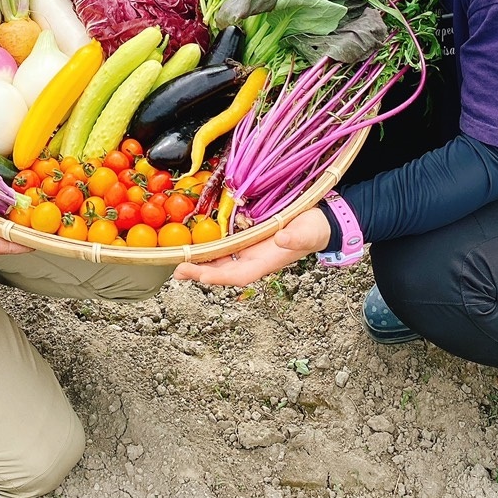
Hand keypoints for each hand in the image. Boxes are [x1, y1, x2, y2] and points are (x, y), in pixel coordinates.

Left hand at [173, 206, 331, 285]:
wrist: (319, 221)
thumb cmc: (314, 229)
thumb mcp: (308, 231)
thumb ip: (296, 237)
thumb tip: (281, 239)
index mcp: (266, 261)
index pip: (238, 275)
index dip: (218, 276)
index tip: (198, 274)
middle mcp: (254, 258)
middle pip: (223, 270)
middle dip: (201, 271)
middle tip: (178, 268)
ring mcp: (250, 249)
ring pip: (222, 259)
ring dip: (202, 260)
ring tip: (180, 259)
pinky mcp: (248, 237)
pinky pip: (226, 245)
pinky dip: (211, 245)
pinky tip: (198, 242)